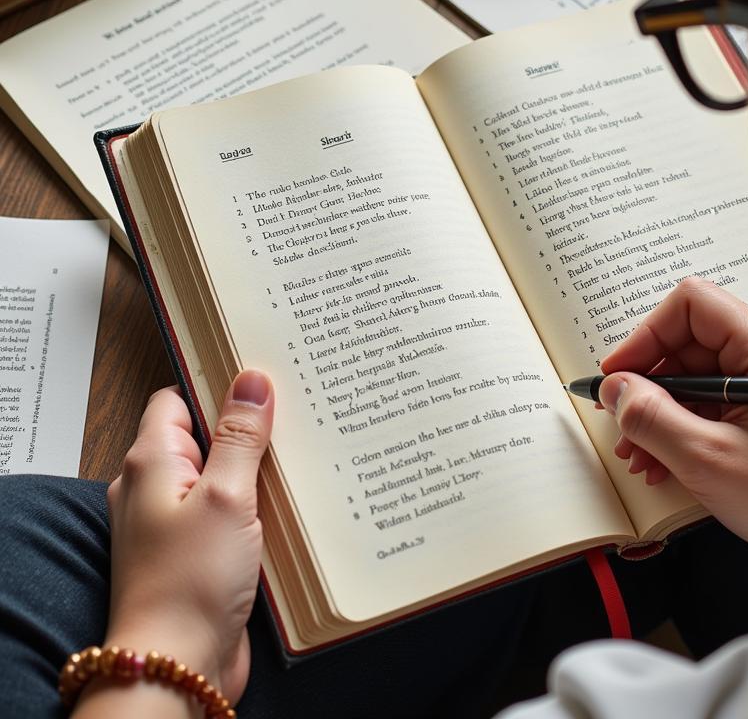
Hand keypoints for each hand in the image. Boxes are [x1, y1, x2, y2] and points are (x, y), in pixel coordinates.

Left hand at [102, 371, 273, 704]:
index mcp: (152, 462)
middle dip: (249, 425)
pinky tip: (293, 501)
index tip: (262, 372)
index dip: (217, 383)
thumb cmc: (189, 582)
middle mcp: (158, 488)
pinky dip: (258, 504)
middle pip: (206, 434)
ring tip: (304, 450)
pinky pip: (231, 511)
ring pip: (223, 474)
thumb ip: (240, 435)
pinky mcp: (199, 552)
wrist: (177, 667)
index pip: (178, 398)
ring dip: (258, 468)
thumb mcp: (225, 495)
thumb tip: (251, 380)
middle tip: (296, 408)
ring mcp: (177, 522)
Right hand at [599, 278, 747, 617]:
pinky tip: (664, 461)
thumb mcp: (708, 458)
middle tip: (622, 426)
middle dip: (648, 385)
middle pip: (688, 342)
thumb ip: (651, 417)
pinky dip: (684, 425)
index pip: (688, 305)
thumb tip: (614, 389)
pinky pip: (714, 399)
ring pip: (696, 374)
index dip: (644, 336)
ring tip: (640, 455)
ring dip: (661, 411)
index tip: (618, 377)